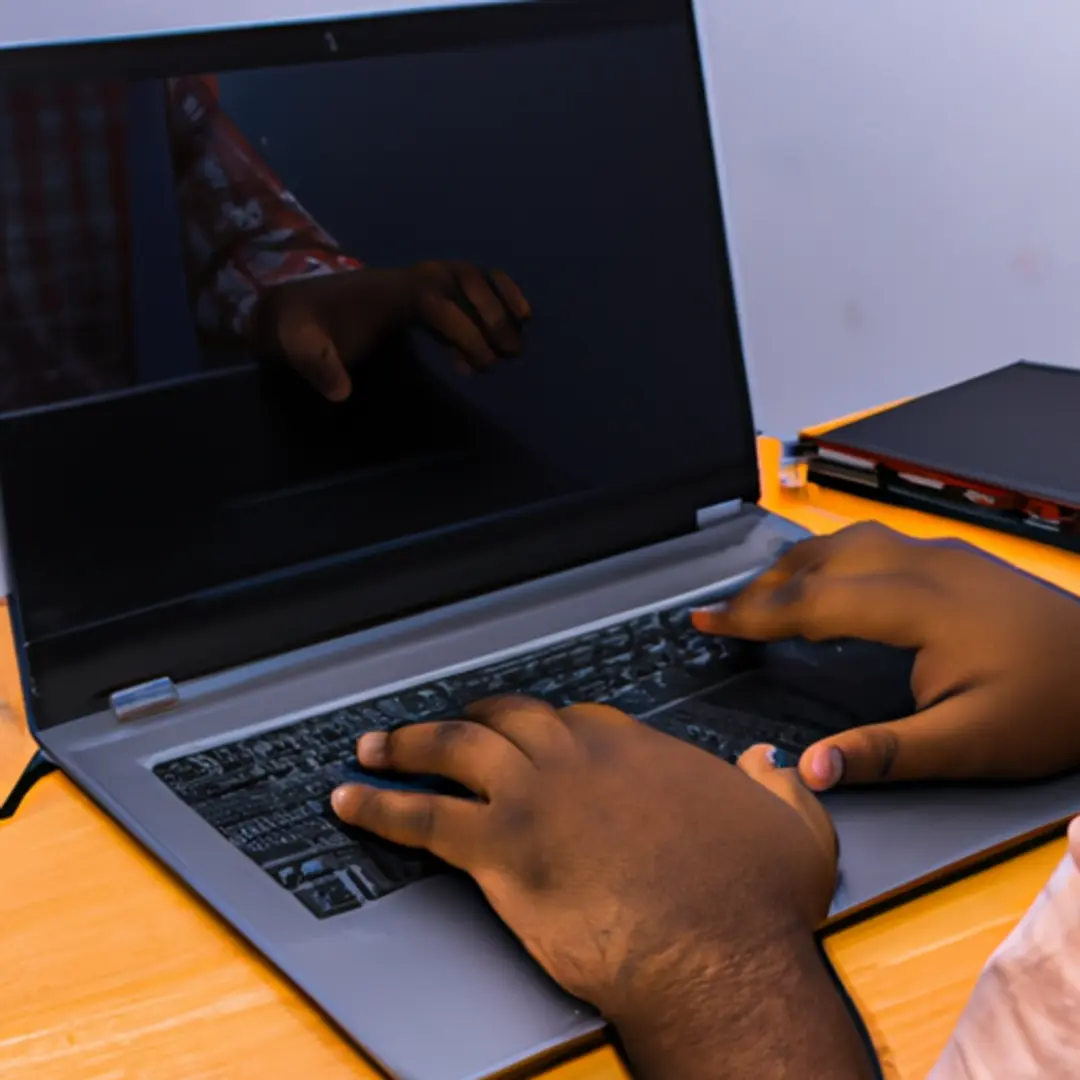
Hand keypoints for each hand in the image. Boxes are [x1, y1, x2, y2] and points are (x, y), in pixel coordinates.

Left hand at [261, 261, 530, 400]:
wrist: (298, 306)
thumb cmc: (305, 327)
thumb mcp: (299, 345)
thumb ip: (317, 364)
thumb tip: (340, 393)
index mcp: (389, 288)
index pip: (438, 300)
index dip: (464, 328)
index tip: (479, 364)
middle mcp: (412, 276)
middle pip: (465, 281)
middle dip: (493, 315)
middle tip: (510, 355)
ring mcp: (421, 278)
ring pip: (474, 277)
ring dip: (501, 303)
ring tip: (517, 343)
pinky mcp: (426, 288)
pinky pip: (472, 281)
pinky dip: (499, 292)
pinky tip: (518, 317)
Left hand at [330, 697, 835, 1021]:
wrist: (717, 956)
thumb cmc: (752, 902)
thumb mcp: (793, 827)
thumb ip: (780, 786)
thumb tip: (771, 764)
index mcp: (635, 749)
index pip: (576, 718)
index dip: (548, 726)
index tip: (534, 734)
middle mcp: (579, 759)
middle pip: (505, 719)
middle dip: (470, 718)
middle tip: (444, 724)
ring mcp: (536, 798)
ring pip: (453, 751)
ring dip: (408, 744)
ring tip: (374, 745)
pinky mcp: (502, 850)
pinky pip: (421, 818)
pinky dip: (378, 807)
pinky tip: (350, 803)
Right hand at [692, 522, 1079, 790]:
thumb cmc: (1050, 708)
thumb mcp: (970, 745)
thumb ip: (884, 754)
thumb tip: (808, 771)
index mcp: (920, 606)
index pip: (813, 603)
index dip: (752, 615)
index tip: (706, 622)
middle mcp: (925, 566)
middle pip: (821, 560)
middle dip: (763, 585)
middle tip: (723, 615)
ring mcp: (941, 555)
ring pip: (846, 541)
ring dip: (795, 564)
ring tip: (761, 593)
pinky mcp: (954, 558)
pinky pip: (872, 542)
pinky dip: (829, 558)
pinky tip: (826, 578)